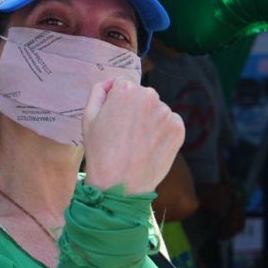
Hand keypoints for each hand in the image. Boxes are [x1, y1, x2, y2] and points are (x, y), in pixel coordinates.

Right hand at [81, 78, 184, 193]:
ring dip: (148, 121)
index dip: (115, 101)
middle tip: (123, 133)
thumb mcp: (88, 117)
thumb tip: (110, 84)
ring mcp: (166, 113)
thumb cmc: (100, 151)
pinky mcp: (178, 129)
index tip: (112, 119)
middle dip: (134, 109)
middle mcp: (149, 96)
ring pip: (156, 111)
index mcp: (126, 90)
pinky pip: (169, 124)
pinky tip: (148, 147)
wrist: (120, 184)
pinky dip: (161, 132)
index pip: (122, 85)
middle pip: (141, 96)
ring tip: (136, 143)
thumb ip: (98, 92)